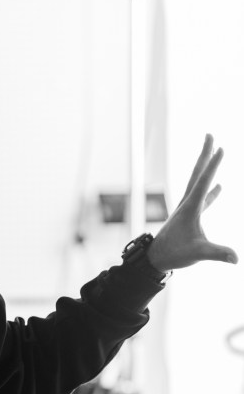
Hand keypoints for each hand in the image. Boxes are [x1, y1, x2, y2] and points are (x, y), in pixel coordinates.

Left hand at [147, 134, 237, 271]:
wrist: (156, 258)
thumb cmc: (174, 254)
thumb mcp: (198, 253)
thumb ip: (217, 254)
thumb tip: (236, 259)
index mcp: (190, 207)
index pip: (203, 182)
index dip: (213, 165)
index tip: (221, 148)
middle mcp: (187, 203)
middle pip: (197, 173)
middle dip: (205, 154)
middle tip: (210, 135)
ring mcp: (187, 207)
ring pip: (199, 182)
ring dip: (207, 166)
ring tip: (214, 151)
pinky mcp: (189, 215)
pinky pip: (202, 197)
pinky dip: (211, 190)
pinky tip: (220, 187)